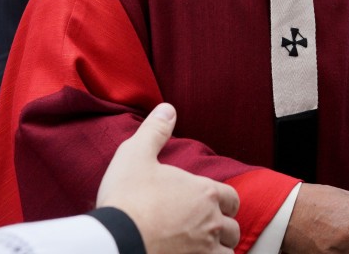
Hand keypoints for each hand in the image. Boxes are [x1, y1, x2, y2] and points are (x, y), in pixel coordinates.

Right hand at [97, 103, 239, 253]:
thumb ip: (154, 131)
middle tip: (204, 231)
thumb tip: (168, 108)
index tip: (210, 206)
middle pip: (232, 229)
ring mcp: (205, 249)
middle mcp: (211, 221)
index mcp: (204, 192)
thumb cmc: (126, 198)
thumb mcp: (135, 155)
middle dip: (222, 230)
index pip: (230, 198)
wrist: (116, 240)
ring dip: (218, 251)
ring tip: (201, 249)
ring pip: (227, 252)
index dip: (222, 203)